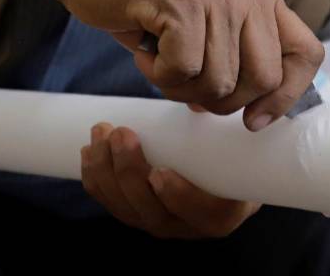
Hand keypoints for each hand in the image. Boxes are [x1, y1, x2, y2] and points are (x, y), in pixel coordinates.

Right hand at [59, 0, 323, 129]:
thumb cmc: (148, 2)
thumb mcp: (206, 24)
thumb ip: (234, 59)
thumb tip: (254, 115)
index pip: (306, 53)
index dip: (286, 96)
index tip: (253, 120)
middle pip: (263, 79)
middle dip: (222, 101)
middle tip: (187, 82)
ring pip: (219, 82)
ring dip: (181, 88)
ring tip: (160, 58)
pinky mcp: (181, 0)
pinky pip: (183, 70)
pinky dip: (158, 75)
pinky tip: (146, 51)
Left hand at [82, 123, 260, 238]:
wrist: (227, 171)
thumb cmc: (237, 153)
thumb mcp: (240, 142)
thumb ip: (227, 122)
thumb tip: (196, 103)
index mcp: (221, 215)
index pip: (200, 214)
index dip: (177, 197)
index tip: (160, 172)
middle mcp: (187, 226)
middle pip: (151, 211)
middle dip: (129, 172)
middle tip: (122, 134)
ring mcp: (160, 222)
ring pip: (126, 208)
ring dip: (106, 172)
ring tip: (101, 133)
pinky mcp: (138, 214)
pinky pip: (112, 204)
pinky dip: (96, 181)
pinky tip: (89, 153)